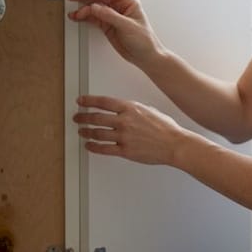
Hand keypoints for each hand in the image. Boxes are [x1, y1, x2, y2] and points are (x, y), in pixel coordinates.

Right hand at [66, 0, 162, 68]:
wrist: (145, 56)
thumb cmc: (145, 40)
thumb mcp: (127, 26)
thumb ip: (110, 16)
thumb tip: (95, 7)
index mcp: (128, 1)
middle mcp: (119, 7)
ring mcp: (112, 16)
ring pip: (94, 7)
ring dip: (83, 7)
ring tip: (73, 9)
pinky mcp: (107, 25)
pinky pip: (93, 18)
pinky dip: (85, 17)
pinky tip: (77, 16)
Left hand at [73, 95, 190, 165]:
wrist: (174, 144)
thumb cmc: (165, 128)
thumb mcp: (149, 110)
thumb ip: (133, 109)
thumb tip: (122, 109)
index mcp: (130, 108)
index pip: (103, 102)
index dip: (89, 101)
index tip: (81, 101)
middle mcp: (124, 121)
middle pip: (96, 118)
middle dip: (83, 117)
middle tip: (77, 118)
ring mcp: (123, 137)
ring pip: (97, 133)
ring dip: (86, 132)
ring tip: (81, 132)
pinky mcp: (125, 151)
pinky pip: (104, 149)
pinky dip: (94, 147)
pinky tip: (89, 145)